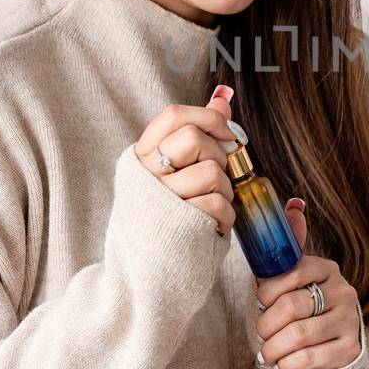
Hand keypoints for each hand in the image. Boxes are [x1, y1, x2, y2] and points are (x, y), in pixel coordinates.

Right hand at [133, 85, 238, 236]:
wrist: (150, 271)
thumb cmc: (170, 215)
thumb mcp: (176, 171)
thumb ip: (197, 132)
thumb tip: (223, 97)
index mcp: (142, 156)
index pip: (173, 115)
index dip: (207, 117)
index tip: (226, 134)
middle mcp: (146, 175)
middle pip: (194, 139)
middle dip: (219, 157)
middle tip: (216, 179)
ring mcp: (160, 199)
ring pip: (211, 172)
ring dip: (224, 191)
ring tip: (212, 206)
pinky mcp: (178, 224)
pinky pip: (218, 204)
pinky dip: (225, 216)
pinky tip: (212, 225)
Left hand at [254, 202, 362, 368]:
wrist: (332, 347)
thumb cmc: (302, 309)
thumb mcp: (294, 278)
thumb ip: (290, 247)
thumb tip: (294, 203)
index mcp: (326, 268)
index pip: (290, 273)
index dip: (266, 292)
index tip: (260, 303)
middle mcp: (344, 290)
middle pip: (291, 306)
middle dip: (266, 324)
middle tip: (261, 333)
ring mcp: (349, 319)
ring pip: (298, 334)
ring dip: (273, 348)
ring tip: (266, 353)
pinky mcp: (350, 348)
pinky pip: (311, 356)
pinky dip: (288, 363)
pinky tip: (282, 364)